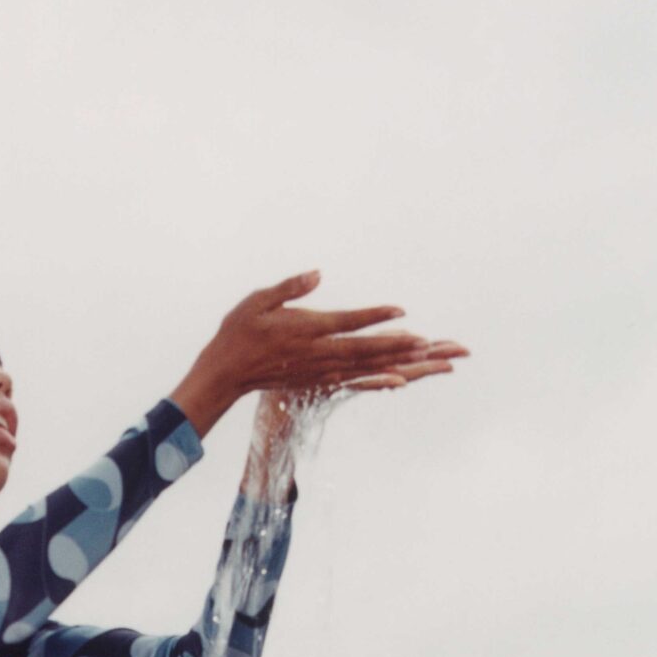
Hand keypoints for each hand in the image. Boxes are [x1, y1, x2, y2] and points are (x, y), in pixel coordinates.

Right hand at [173, 270, 466, 435]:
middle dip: (399, 345)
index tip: (400, 310)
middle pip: (365, 349)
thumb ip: (289, 287)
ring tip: (426, 355)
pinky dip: (378, 378)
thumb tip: (318, 275)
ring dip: (397, 361)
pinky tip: (398, 378)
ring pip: (365, 366)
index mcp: (305, 331)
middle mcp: (316, 354)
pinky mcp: (317, 381)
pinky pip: (355, 380)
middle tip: (431, 342)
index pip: (347, 322)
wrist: (225, 373)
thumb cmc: (238, 332)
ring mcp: (318, 371)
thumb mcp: (258, 300)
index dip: (374, 317)